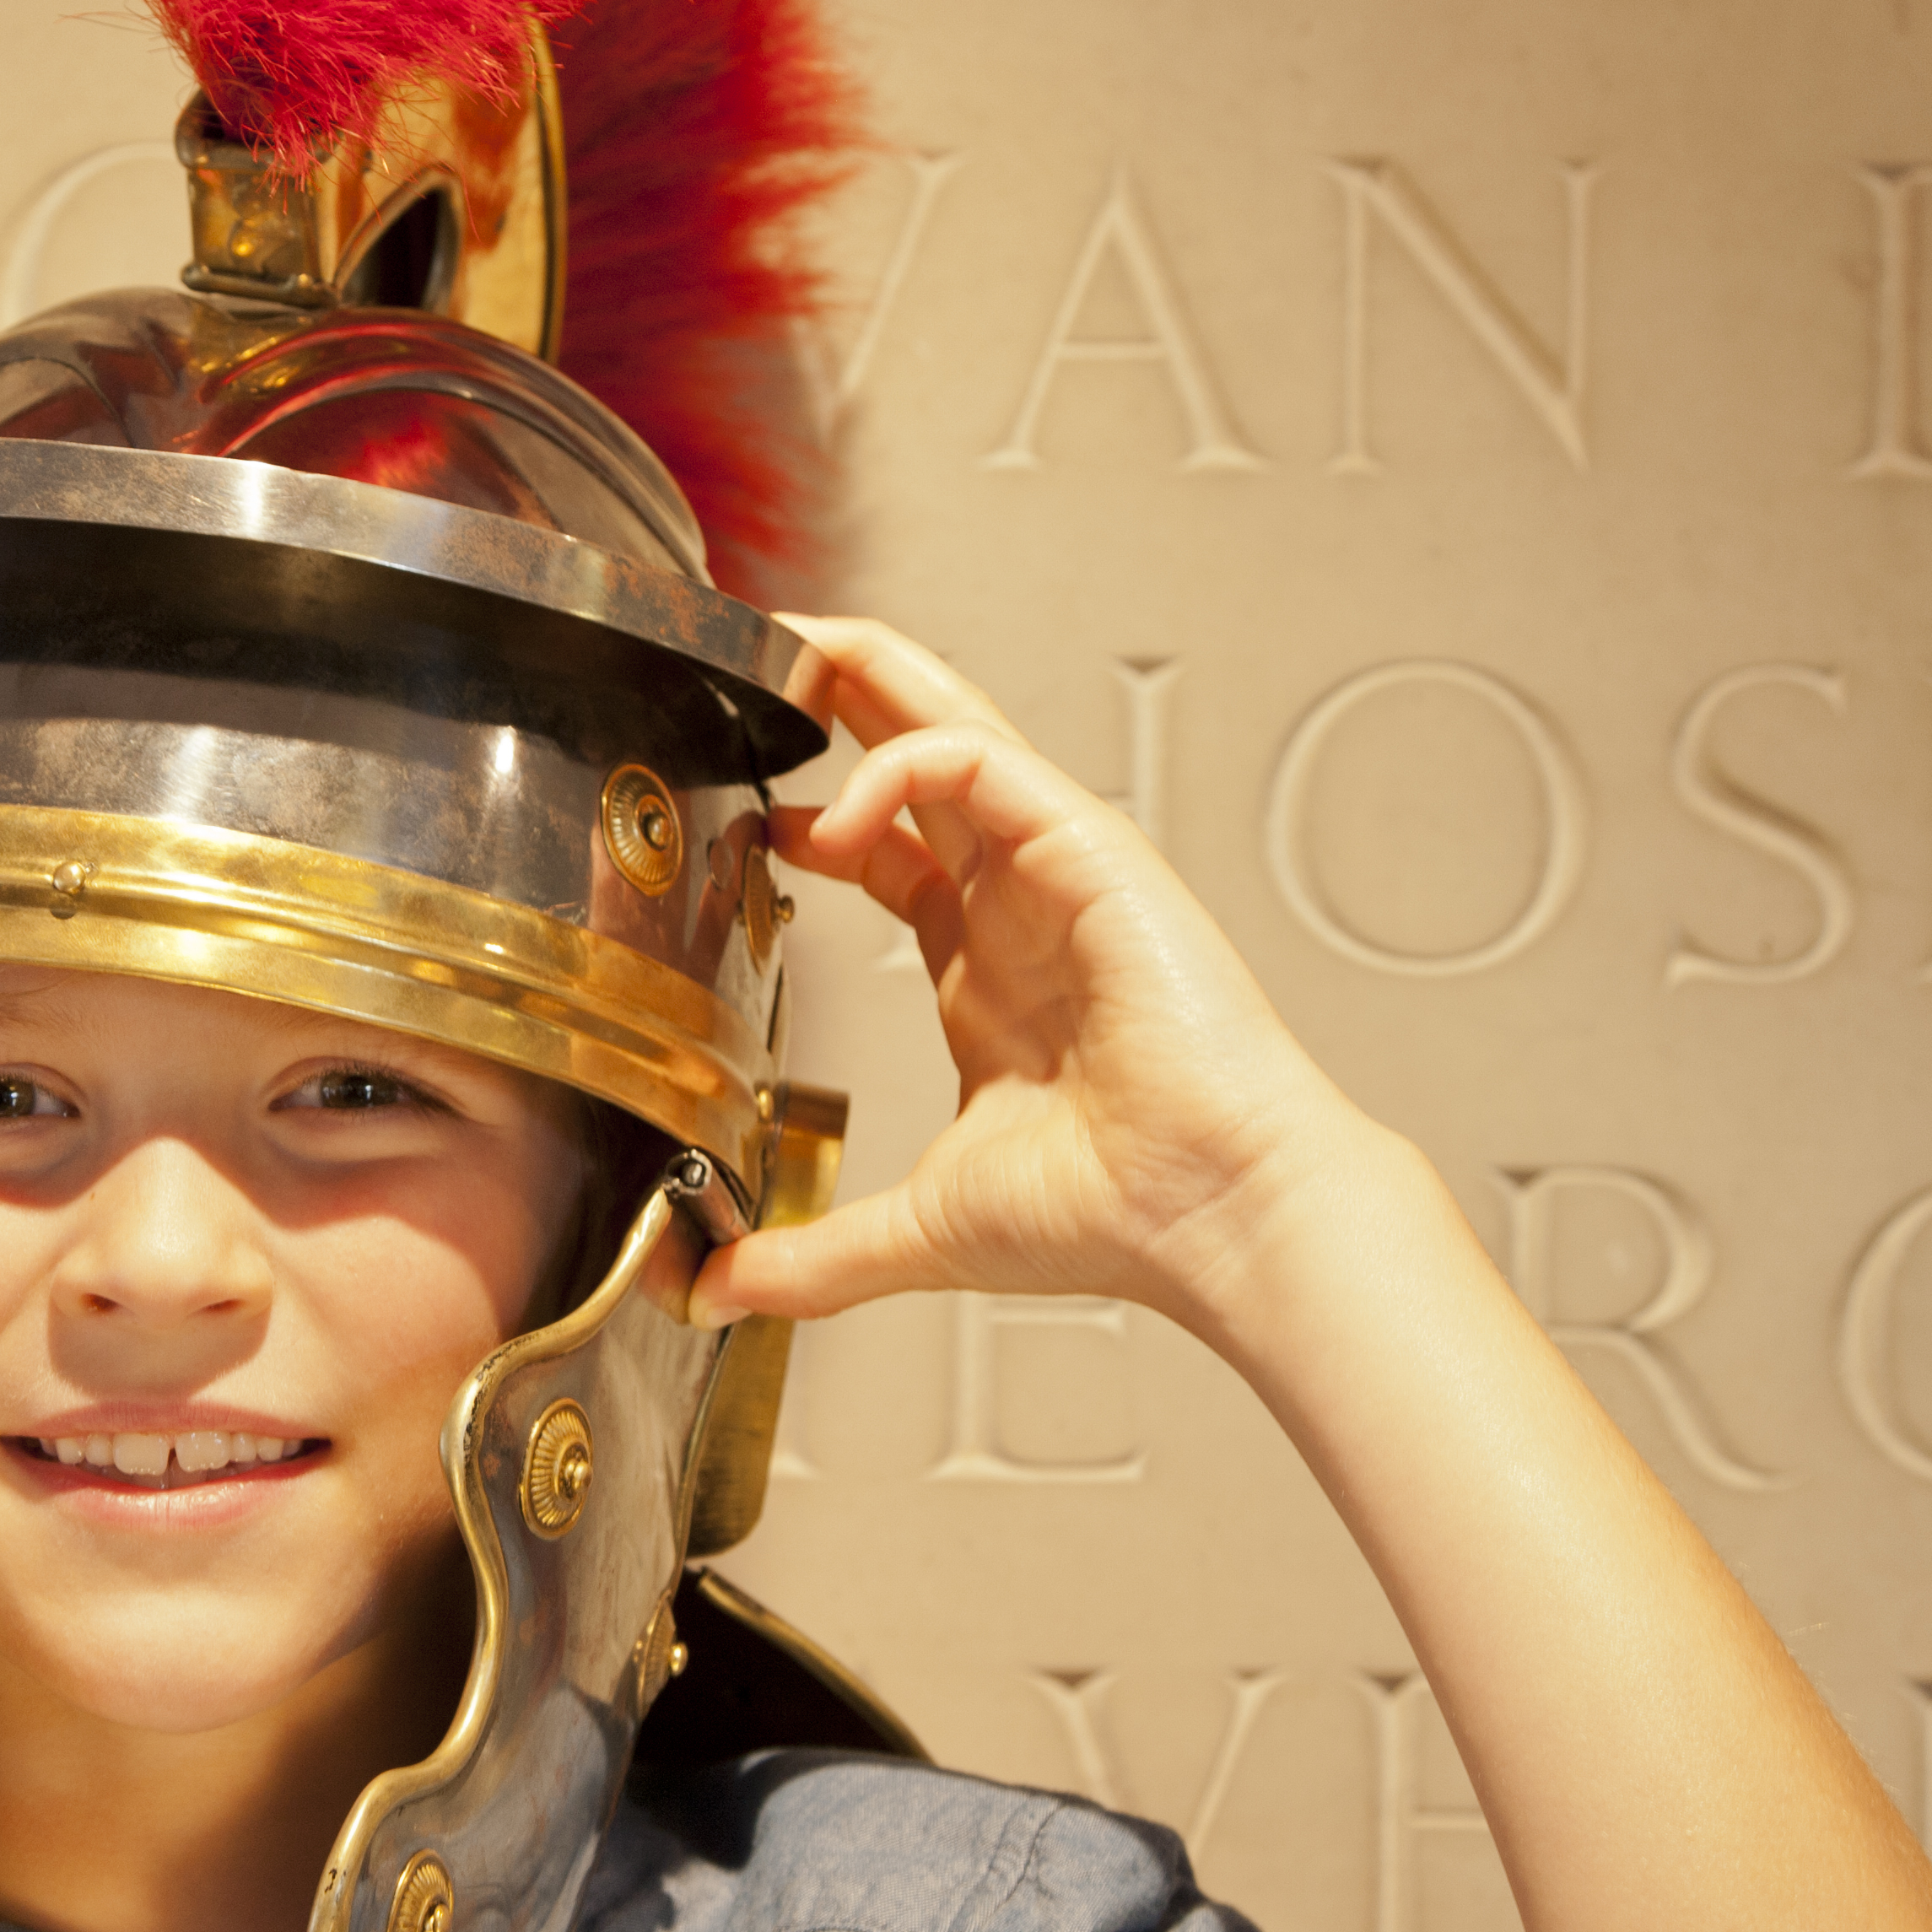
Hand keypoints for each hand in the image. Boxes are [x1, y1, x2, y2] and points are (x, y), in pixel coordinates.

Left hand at [693, 616, 1380, 1339]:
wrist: (1215, 1212)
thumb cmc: (1116, 1212)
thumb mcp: (924, 1229)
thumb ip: (816, 1257)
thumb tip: (716, 1292)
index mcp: (987, 966)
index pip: (894, 848)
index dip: (814, 817)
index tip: (748, 820)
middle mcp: (1019, 902)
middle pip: (922, 750)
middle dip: (845, 689)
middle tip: (760, 649)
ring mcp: (1057, 866)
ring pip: (956, 721)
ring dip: (872, 672)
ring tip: (792, 639)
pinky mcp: (1090, 848)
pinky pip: (981, 760)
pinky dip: (899, 767)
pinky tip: (834, 823)